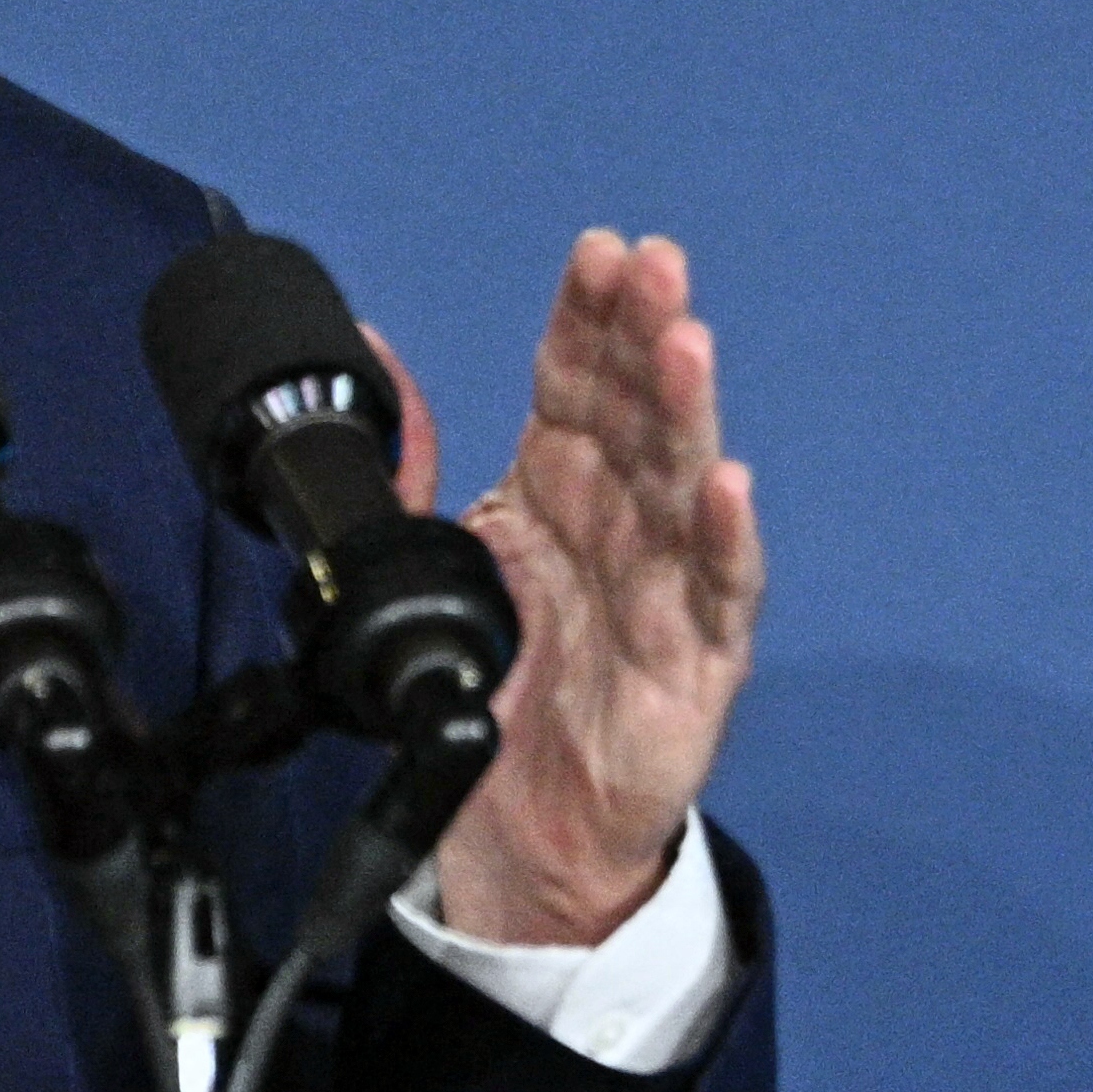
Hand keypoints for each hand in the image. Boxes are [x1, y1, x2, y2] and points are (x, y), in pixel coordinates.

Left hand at [399, 228, 758, 948]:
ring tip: (685, 346)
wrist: (525, 837)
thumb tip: (364, 359)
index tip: (596, 254)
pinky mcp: (698, 666)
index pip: (578, 386)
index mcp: (560, 491)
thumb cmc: (503, 692)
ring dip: (688, 415)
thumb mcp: (432, 564)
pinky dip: (727, 542)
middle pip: (639, 417)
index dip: (588, 320)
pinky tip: (728, 490)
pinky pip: (719, 598)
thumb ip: (408, 465)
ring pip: (684, 487)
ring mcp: (667, 590)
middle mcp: (621, 525)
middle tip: (654, 269)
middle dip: (647, 339)